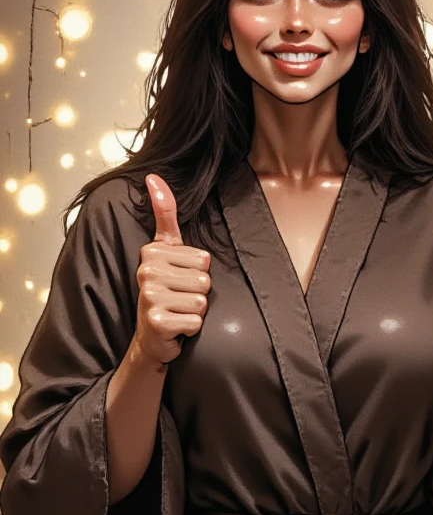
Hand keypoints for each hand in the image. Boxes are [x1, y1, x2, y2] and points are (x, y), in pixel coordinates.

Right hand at [133, 173, 210, 366]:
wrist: (151, 337)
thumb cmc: (164, 292)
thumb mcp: (166, 250)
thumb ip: (164, 214)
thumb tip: (154, 177)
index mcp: (151, 252)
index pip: (204, 259)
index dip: (197, 273)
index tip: (178, 279)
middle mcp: (146, 271)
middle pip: (205, 279)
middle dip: (198, 293)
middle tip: (179, 299)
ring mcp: (149, 297)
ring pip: (201, 301)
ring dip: (195, 311)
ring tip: (178, 311)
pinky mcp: (156, 322)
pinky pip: (196, 321)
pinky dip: (191, 328)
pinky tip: (176, 327)